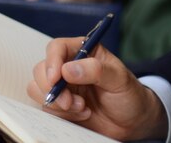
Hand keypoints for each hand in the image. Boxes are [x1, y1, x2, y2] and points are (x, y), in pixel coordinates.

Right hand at [28, 38, 167, 140]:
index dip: (52, 61)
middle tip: (70, 102)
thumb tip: (67, 69)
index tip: (56, 79)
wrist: (132, 122)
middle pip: (42, 70)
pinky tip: (82, 115)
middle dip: (52, 88)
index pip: (57, 47)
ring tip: (82, 108)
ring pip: (38, 89)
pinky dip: (60, 114)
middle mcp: (69, 67)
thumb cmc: (129, 95)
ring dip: (57, 103)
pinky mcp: (60, 106)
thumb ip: (96, 70)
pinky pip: (46, 108)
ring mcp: (63, 87)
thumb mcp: (119, 79)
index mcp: (84, 51)